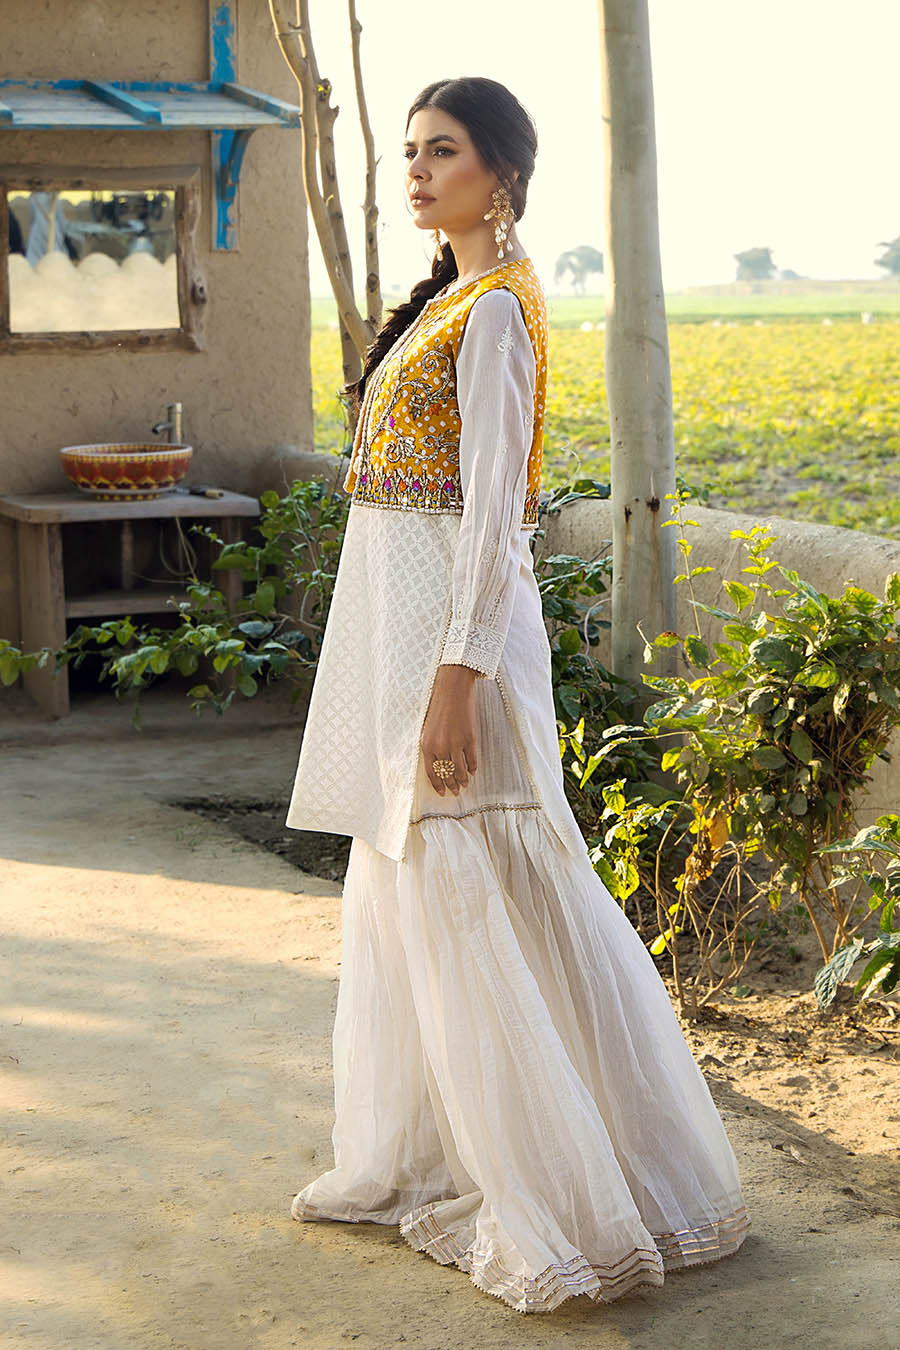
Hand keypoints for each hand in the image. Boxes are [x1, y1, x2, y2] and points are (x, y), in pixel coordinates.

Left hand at [421, 664, 478, 795]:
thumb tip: (438, 765)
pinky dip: (473, 767)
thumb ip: (431, 746)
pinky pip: (472, 759)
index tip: (442, 793)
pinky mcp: (469, 738)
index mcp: (427, 745)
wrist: (452, 690)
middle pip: (447, 774)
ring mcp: (456, 743)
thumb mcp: (427, 728)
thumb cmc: (437, 707)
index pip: (432, 772)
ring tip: (465, 784)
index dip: (438, 785)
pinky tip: (473, 771)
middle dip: (452, 785)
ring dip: (463, 780)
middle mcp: (440, 747)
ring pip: (460, 770)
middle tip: (456, 792)